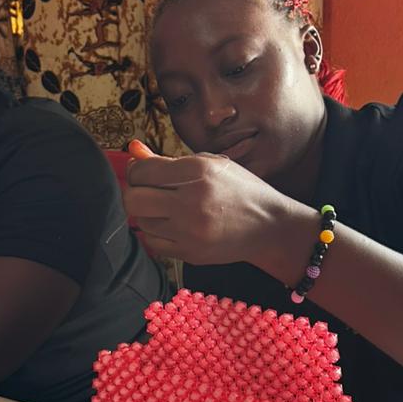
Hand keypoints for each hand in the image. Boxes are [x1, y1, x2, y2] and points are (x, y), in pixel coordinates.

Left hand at [124, 141, 294, 265]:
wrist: (269, 226)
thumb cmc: (242, 191)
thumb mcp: (211, 164)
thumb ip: (169, 160)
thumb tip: (134, 149)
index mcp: (198, 172)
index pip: (142, 171)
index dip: (137, 170)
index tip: (144, 172)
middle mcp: (192, 201)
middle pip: (133, 199)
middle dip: (134, 191)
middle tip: (146, 189)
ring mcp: (190, 230)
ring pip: (141, 221)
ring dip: (146, 212)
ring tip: (164, 207)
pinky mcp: (191, 252)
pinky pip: (153, 242)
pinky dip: (155, 232)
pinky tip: (171, 224)